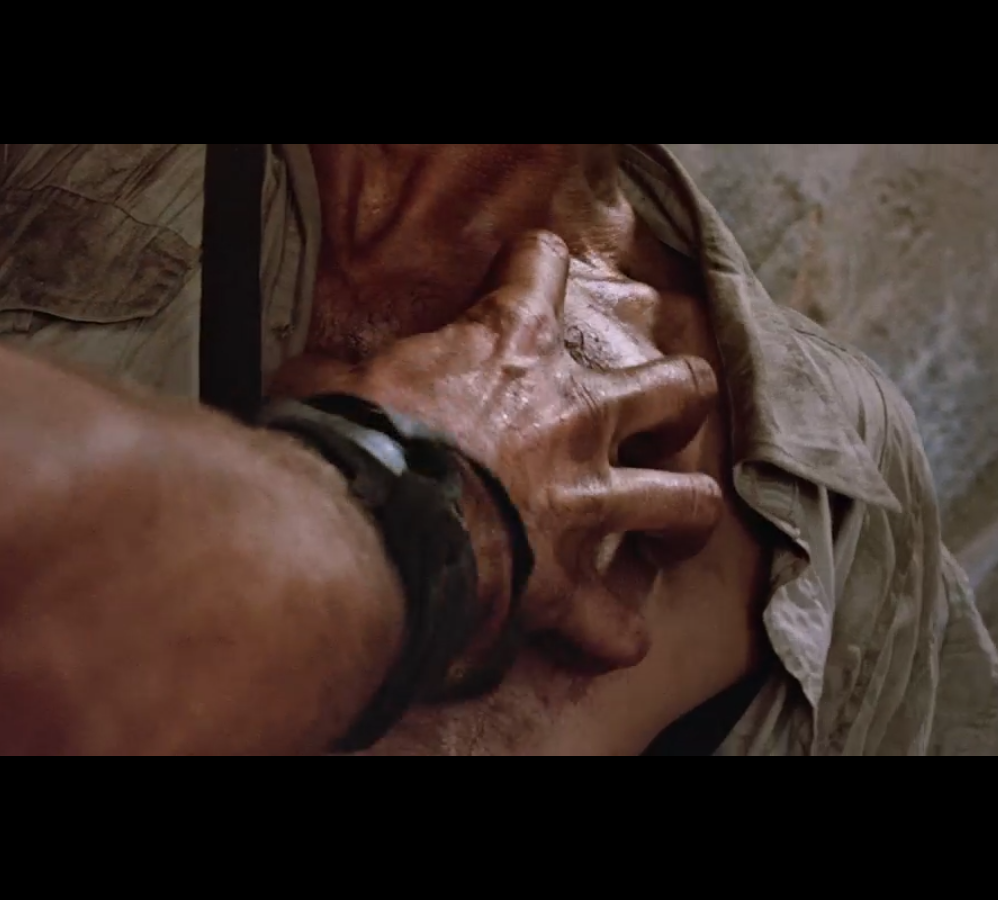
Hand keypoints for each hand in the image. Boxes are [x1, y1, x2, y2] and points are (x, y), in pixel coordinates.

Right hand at [269, 232, 724, 669]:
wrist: (364, 529)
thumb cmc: (349, 440)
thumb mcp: (331, 381)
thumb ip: (340, 372)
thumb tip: (311, 376)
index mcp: (509, 345)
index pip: (541, 266)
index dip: (533, 265)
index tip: (524, 274)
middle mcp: (572, 417)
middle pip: (678, 387)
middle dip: (677, 404)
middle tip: (650, 422)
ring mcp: (583, 503)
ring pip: (686, 502)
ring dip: (681, 518)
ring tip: (668, 526)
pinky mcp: (567, 585)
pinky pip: (616, 626)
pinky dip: (611, 633)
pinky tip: (603, 636)